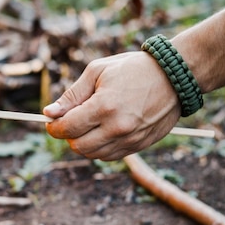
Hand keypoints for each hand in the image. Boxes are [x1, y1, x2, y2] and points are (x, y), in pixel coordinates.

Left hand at [43, 51, 180, 160]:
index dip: (54, 127)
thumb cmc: (132, 69)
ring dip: (83, 143)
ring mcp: (130, 139)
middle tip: (69, 122)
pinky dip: (99, 148)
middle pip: (77, 146)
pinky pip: (109, 156)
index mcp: (104, 107)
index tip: (51, 121)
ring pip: (93, 154)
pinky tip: (101, 131)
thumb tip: (49, 112)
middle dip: (67, 136)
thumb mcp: (97, 71)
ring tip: (87, 125)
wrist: (174, 76)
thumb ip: (72, 95)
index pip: (67, 128)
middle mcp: (117, 127)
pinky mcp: (139, 145)